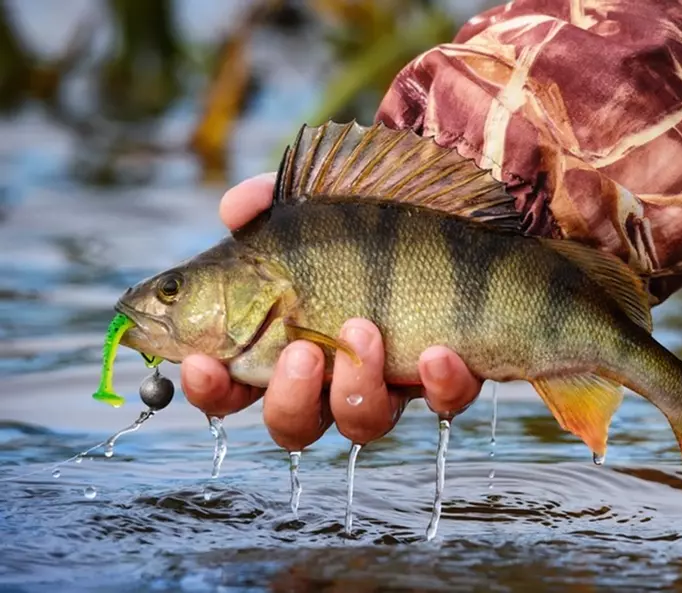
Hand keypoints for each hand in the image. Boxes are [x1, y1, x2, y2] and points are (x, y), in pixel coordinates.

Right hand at [180, 173, 481, 450]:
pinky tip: (439, 351)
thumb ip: (267, 198)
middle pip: (294, 424)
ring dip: (356, 385)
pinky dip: (440, 382)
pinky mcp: (452, 369)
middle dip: (289, 398)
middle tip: (300, 352)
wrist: (459, 192)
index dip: (209, 387)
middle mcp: (335, 365)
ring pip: (364, 422)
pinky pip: (446, 399)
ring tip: (364, 330)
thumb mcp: (318, 190)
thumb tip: (233, 209)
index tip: (201, 364)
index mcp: (285, 335)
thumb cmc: (374, 197)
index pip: (232, 384)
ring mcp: (394, 372)